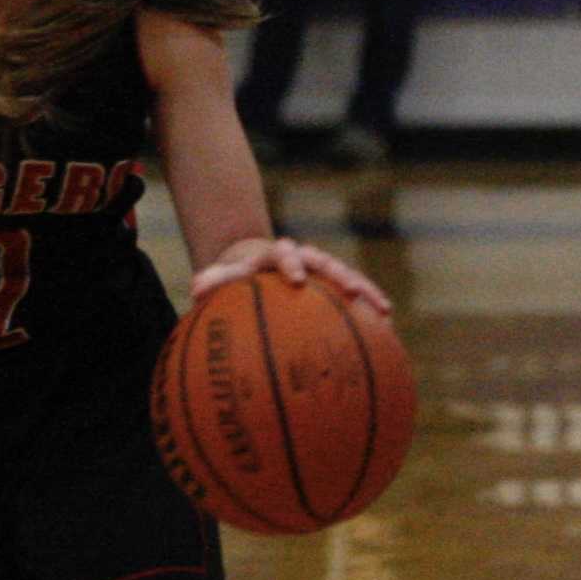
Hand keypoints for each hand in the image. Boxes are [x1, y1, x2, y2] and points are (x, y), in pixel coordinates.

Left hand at [190, 236, 391, 315]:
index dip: (292, 263)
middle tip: (352, 290)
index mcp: (276, 254)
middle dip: (340, 275)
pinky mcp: (335, 282)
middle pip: (326, 262)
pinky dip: (370, 305)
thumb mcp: (223, 275)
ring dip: (366, 291)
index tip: (296, 278)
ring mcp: (323, 269)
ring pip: (348, 276)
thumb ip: (212, 281)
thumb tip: (193, 290)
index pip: (285, 253)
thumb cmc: (237, 275)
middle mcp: (305, 257)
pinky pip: (356, 294)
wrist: (256, 261)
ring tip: (384, 310)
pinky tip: (387, 326)